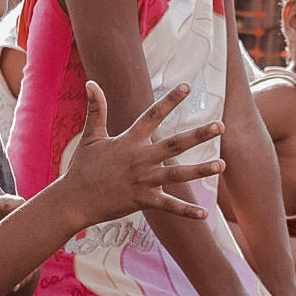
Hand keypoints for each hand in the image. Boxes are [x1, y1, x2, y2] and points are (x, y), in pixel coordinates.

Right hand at [56, 82, 225, 228]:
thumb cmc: (83, 167)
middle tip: (220, 126)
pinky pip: (168, 206)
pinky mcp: (143, 201)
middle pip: (173, 144)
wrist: (73, 201)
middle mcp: (139, 159)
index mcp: (129, 141)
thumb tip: (91, 82)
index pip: (152, 115)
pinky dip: (186, 211)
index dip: (169, 100)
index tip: (186, 86)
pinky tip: (205, 214)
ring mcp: (142, 181)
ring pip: (177, 174)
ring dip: (200, 170)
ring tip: (221, 165)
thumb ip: (96, 110)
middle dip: (198, 135)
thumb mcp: (90, 137)